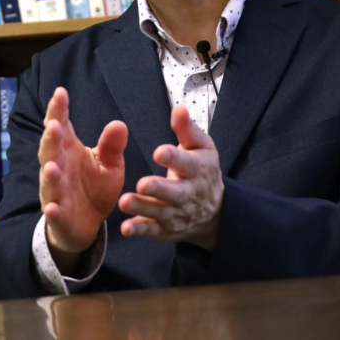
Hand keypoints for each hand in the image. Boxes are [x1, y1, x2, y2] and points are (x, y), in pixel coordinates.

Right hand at [39, 87, 127, 271]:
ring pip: (49, 181)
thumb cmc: (95, 187)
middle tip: (54, 126)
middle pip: (51, 150)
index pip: (61, 125)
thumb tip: (119, 124)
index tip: (61, 92)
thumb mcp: (110, 165)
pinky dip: (52, 210)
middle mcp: (58, 166)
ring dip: (50, 174)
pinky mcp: (59, 215)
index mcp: (69, 149)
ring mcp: (55, 191)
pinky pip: (54, 212)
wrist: (86, 223)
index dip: (58, 109)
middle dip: (51, 139)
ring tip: (53, 167)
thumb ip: (112, 146)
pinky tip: (52, 207)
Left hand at [119, 105, 223, 250]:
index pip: (187, 163)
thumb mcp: (201, 147)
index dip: (174, 158)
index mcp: (197, 170)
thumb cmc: (202, 172)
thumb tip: (179, 108)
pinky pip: (152, 230)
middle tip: (142, 183)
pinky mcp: (167, 228)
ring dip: (142, 208)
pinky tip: (126, 228)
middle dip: (159, 189)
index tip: (160, 152)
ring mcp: (178, 213)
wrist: (215, 212)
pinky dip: (139, 230)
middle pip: (175, 192)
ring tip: (124, 202)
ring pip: (160, 212)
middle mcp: (188, 194)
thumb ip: (186, 129)